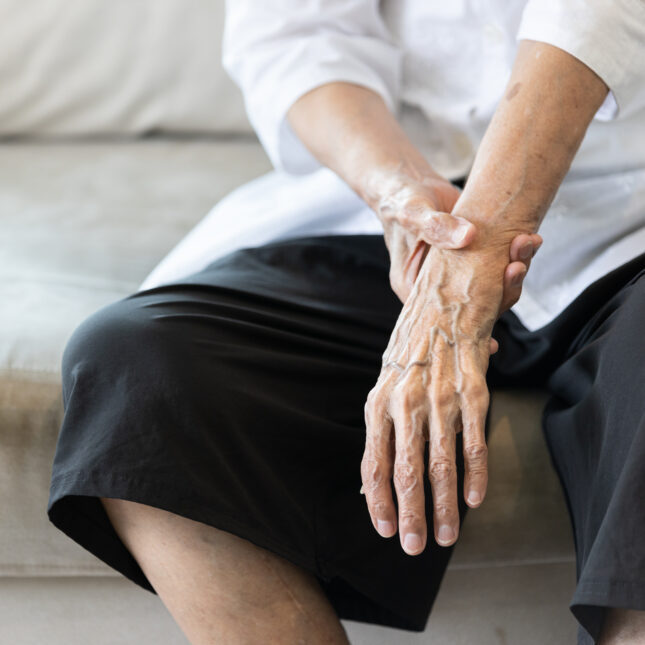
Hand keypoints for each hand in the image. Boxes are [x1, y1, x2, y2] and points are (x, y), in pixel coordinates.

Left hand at [361, 243, 508, 554]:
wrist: (448, 288)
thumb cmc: (415, 337)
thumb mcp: (388, 376)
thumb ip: (383, 420)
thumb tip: (377, 468)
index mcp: (378, 400)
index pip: (372, 461)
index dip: (377, 499)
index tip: (383, 529)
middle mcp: (402, 401)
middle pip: (404, 470)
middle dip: (408, 515)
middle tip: (413, 548)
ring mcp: (437, 396)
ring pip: (438, 463)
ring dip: (442, 506)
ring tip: (446, 537)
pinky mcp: (472, 388)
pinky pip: (474, 441)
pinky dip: (475, 474)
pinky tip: (475, 500)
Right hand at [370, 172, 541, 351]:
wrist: (412, 184)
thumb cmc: (402, 202)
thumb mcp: (412, 213)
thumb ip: (436, 225)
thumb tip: (469, 236)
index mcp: (415, 286)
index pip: (445, 316)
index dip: (472, 319)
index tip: (495, 310)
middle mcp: (439, 286)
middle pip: (476, 305)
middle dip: (503, 289)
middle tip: (517, 266)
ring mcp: (460, 273)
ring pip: (493, 287)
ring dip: (516, 270)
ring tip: (526, 243)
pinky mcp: (476, 258)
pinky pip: (499, 266)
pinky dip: (516, 254)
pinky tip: (529, 238)